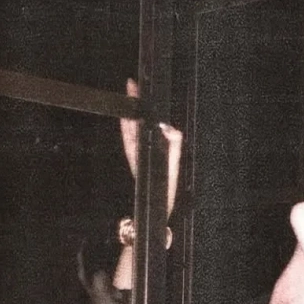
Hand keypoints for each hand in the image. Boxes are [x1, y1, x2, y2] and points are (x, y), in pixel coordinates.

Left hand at [120, 78, 183, 219]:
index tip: (132, 86)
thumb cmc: (161, 197)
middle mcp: (136, 154)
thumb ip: (173, 148)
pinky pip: (136, 143)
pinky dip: (136, 131)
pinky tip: (140, 126)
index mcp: (139, 153)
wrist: (153, 218)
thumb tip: (169, 128)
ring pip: (132, 133)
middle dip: (132, 106)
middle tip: (132, 86)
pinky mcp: (141, 164)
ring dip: (133, 117)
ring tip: (135, 101)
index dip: (133, 105)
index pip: (134, 123)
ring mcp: (138, 159)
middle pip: (131, 125)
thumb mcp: (171, 171)